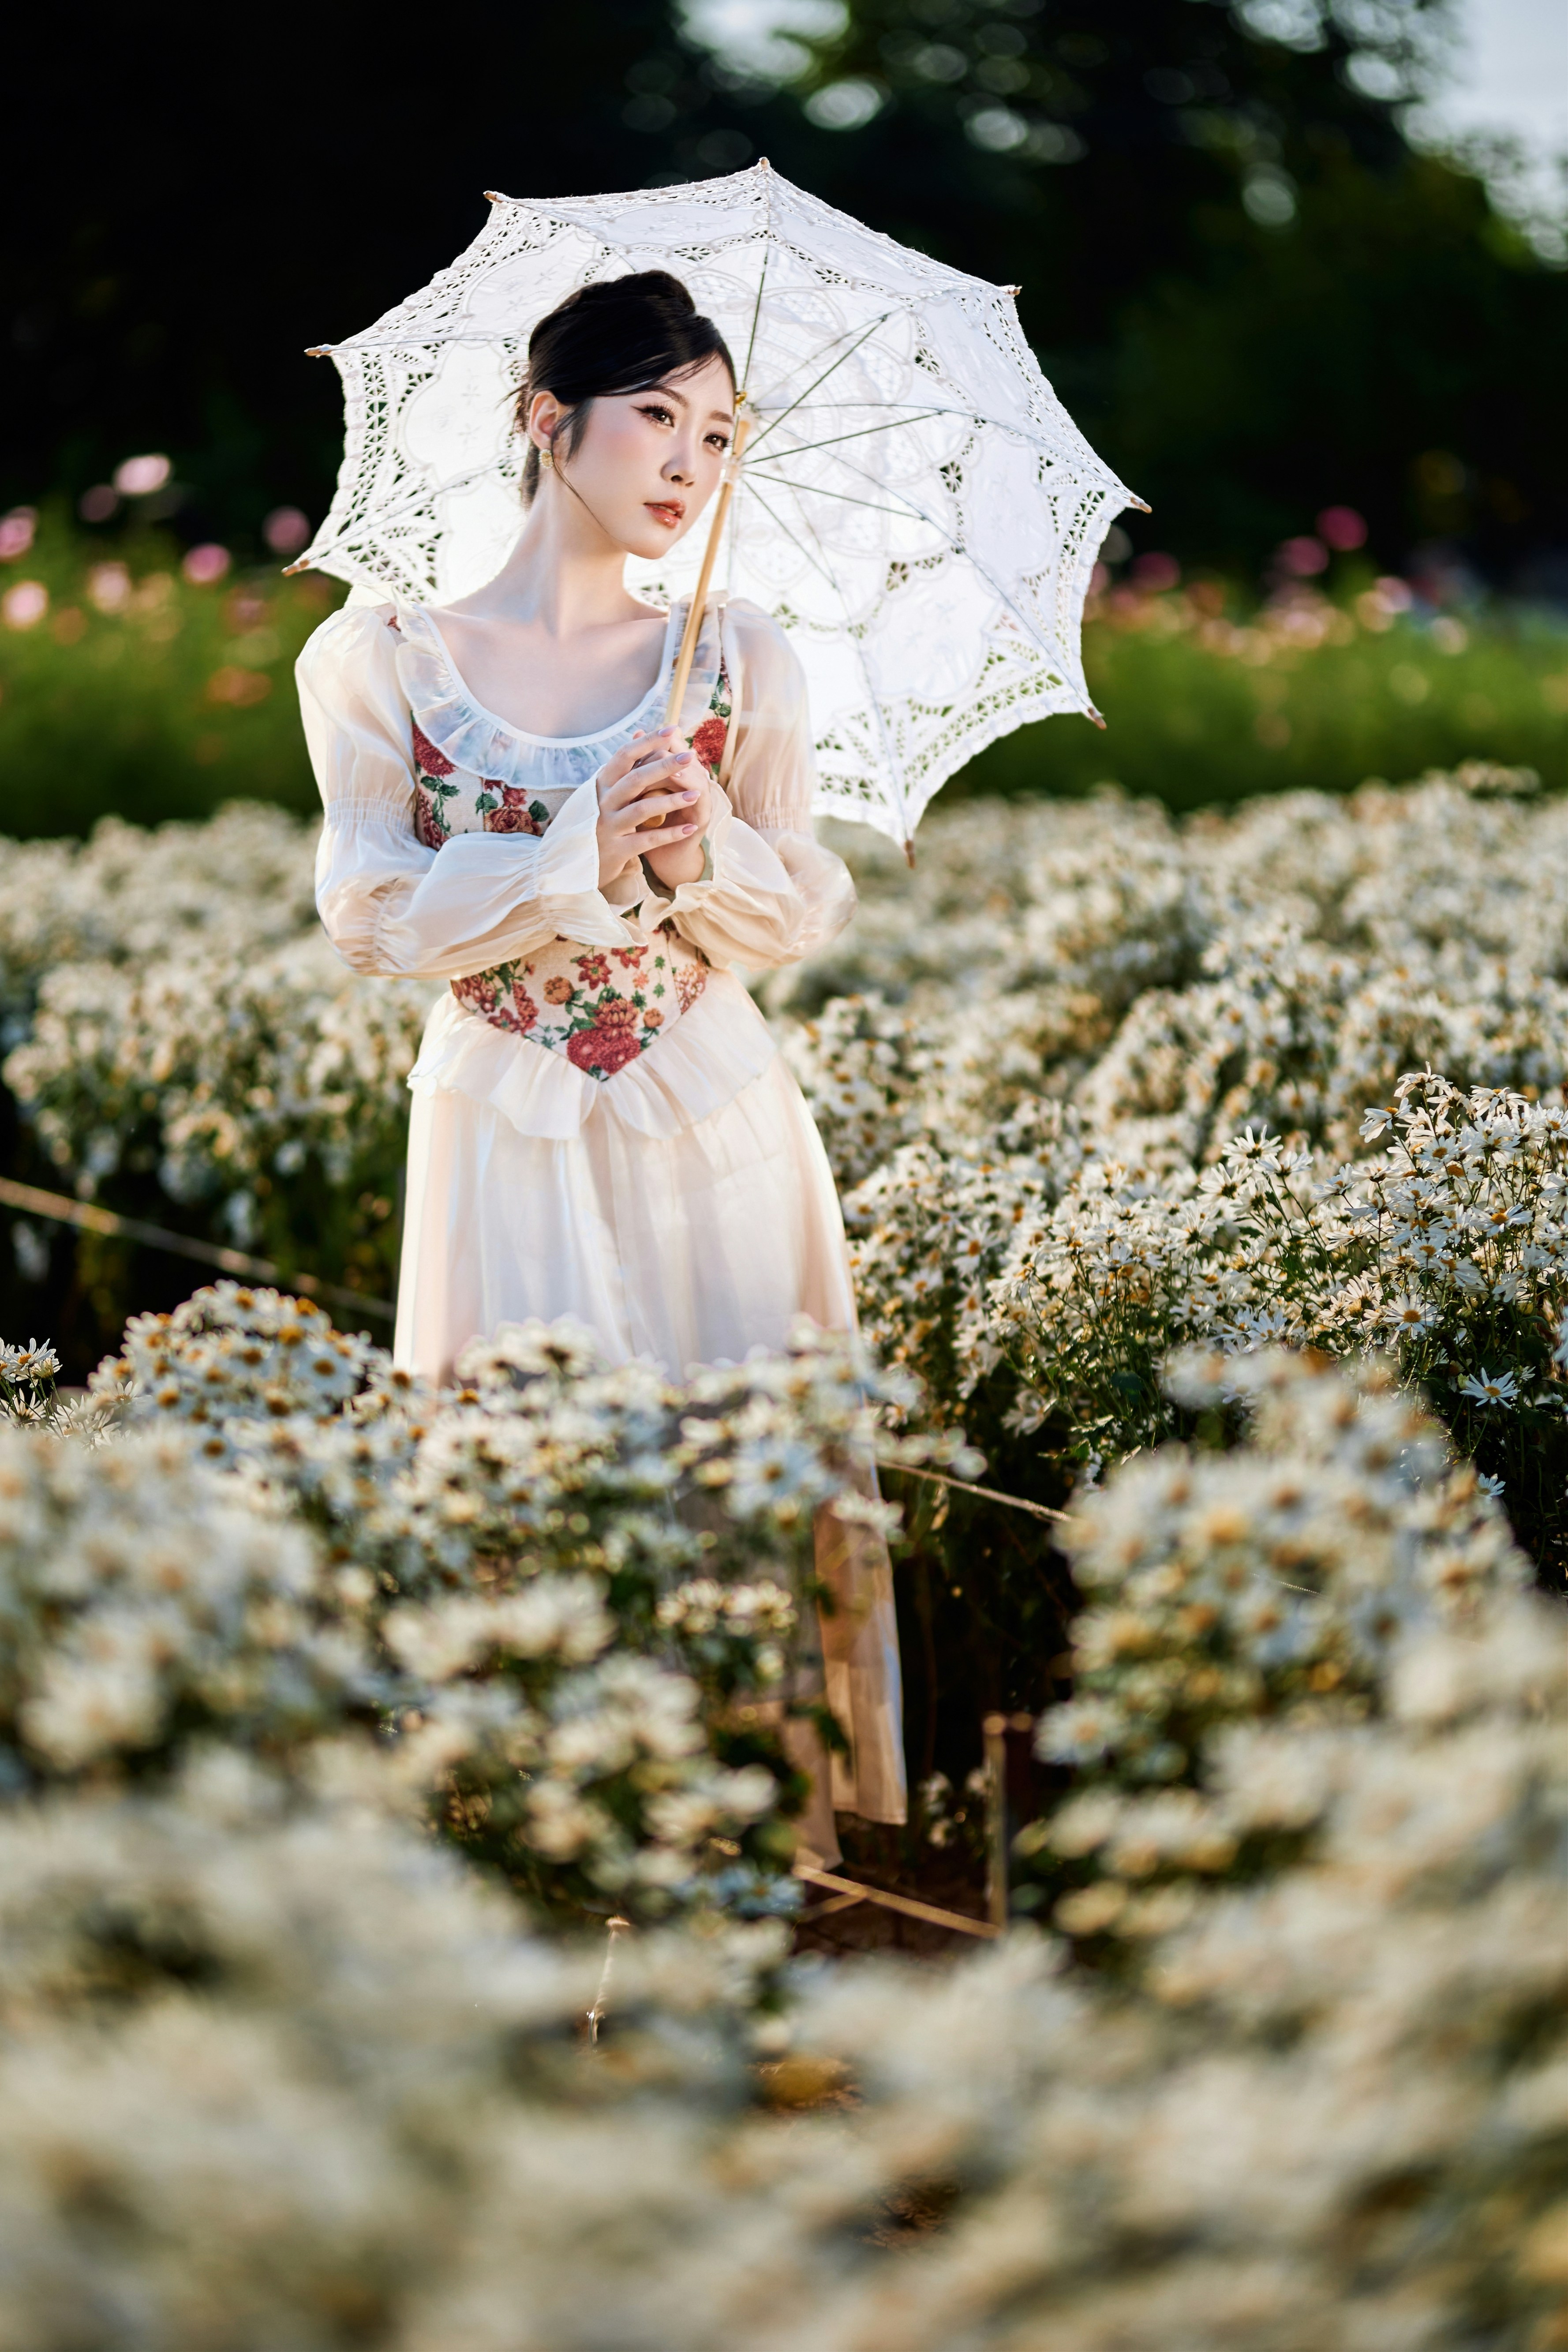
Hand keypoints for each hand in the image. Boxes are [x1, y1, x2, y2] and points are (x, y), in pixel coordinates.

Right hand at [594, 730, 701, 887]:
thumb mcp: (607, 792)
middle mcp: (602, 802)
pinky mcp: (616, 850)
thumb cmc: (599, 822)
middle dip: (664, 765)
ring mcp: (608, 826)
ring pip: (641, 808)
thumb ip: (624, 766)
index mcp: (601, 785)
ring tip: (697, 794)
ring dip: (671, 800)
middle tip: (690, 756)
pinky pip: (647, 840)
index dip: (648, 742)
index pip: (624, 756)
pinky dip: (670, 834)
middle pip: (635, 778)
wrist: (578, 864)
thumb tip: (640, 732)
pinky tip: (690, 828)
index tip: (673, 729)